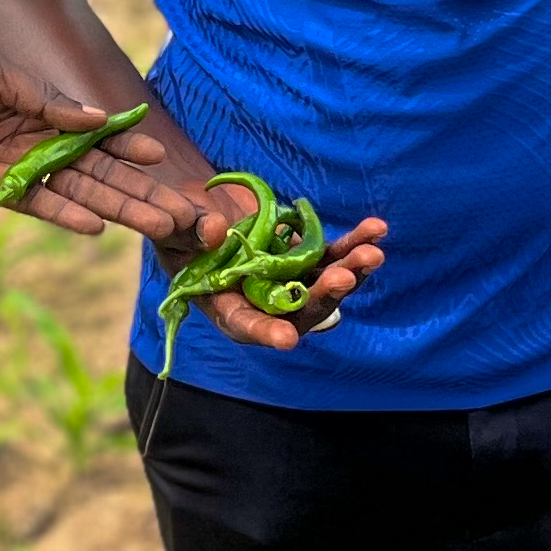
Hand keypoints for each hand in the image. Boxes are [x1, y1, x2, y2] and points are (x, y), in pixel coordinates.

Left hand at [0, 41, 206, 241]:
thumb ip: (39, 95)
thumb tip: (96, 117)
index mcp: (37, 105)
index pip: (95, 130)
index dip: (126, 144)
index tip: (161, 157)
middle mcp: (33, 139)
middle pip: (95, 169)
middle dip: (135, 187)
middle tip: (176, 209)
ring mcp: (14, 168)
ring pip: (76, 192)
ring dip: (113, 207)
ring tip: (153, 223)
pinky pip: (35, 207)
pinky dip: (64, 217)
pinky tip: (95, 227)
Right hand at [188, 177, 388, 349]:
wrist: (205, 212)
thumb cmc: (179, 232)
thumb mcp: (173, 233)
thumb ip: (189, 234)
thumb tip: (215, 229)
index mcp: (225, 307)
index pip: (246, 325)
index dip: (266, 331)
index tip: (288, 338)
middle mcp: (263, 303)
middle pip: (299, 310)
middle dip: (324, 296)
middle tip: (343, 277)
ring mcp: (290, 282)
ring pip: (325, 285)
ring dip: (351, 271)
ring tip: (373, 254)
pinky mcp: (307, 260)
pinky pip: (334, 256)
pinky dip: (354, 244)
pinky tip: (377, 229)